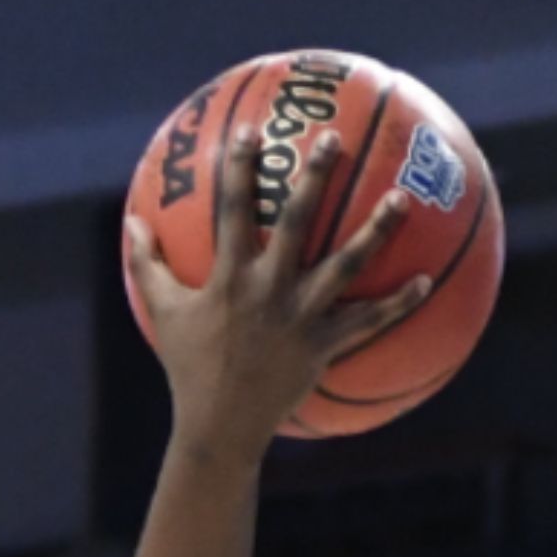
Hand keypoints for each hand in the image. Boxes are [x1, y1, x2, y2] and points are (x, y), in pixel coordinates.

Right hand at [121, 92, 436, 449]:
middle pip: (297, 223)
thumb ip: (146, 264)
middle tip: (334, 139)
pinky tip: (425, 281)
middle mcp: (269, 291)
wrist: (221, 427)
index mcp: (229, 278)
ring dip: (377, 232)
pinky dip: (398, 304)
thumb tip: (131, 221)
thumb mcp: (162, 312)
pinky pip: (368, 322)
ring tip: (402, 199)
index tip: (250, 129)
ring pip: (345, 266)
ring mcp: (301, 318)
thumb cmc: (190, 366)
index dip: (239, 169)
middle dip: (315, 178)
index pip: (233, 211)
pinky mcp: (324, 347)